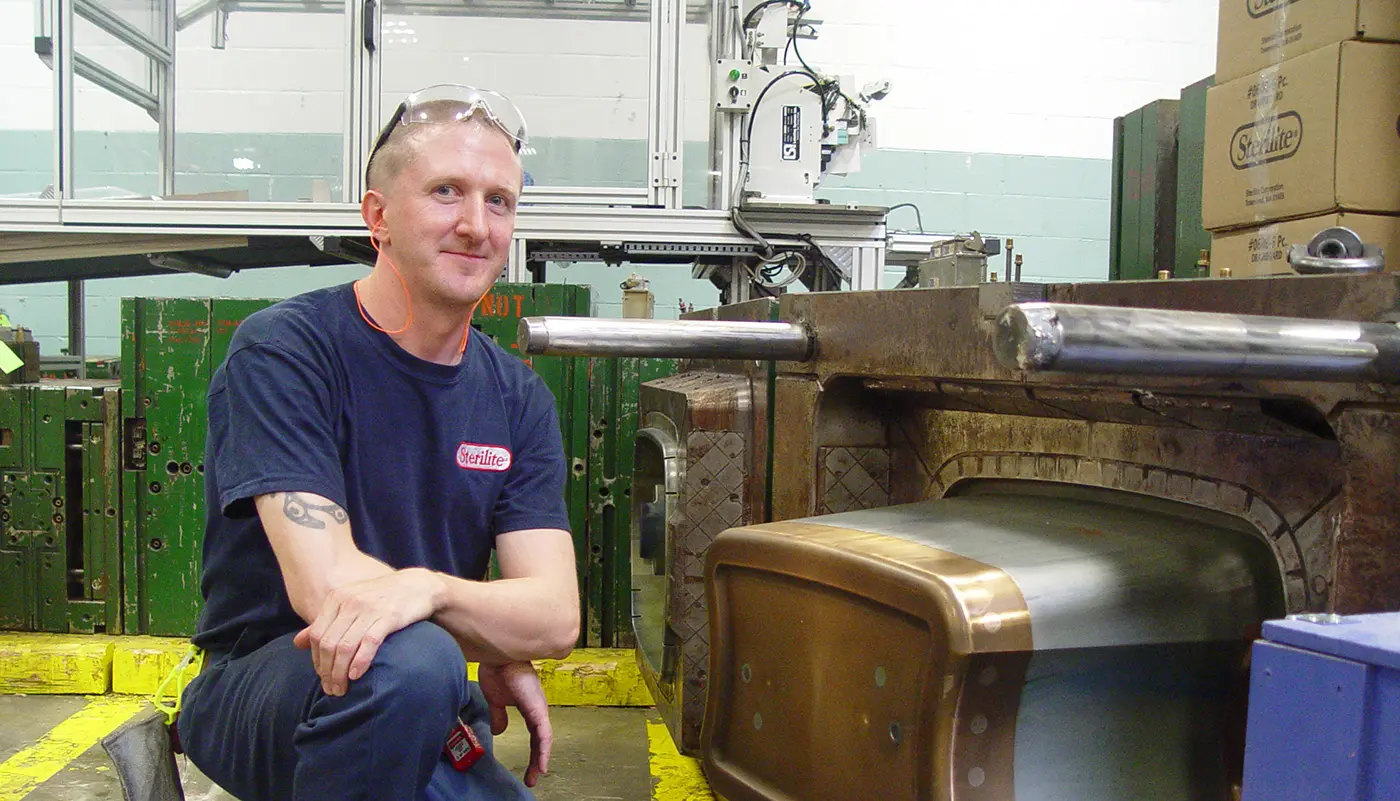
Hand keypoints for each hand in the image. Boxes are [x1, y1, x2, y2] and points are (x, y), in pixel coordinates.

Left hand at [293, 568, 441, 695]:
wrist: (418, 586)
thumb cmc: (382, 599)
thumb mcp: (351, 604)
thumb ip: (326, 622)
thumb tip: (298, 643)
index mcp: (337, 598)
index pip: (317, 635)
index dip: (317, 660)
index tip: (323, 678)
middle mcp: (350, 601)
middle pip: (329, 644)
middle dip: (327, 672)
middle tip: (332, 690)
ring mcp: (369, 608)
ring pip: (345, 647)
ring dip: (340, 673)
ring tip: (342, 689)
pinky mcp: (388, 616)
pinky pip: (368, 643)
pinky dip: (359, 662)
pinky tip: (356, 675)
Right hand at [477, 661, 551, 786]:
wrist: (500, 654)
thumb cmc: (498, 670)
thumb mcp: (496, 700)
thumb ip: (498, 715)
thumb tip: (498, 731)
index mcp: (529, 708)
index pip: (534, 736)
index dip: (532, 753)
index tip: (530, 770)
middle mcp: (537, 710)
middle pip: (540, 741)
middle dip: (537, 760)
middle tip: (532, 778)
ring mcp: (539, 709)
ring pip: (544, 740)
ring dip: (541, 758)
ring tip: (538, 775)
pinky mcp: (537, 709)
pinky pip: (543, 734)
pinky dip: (544, 750)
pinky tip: (542, 763)